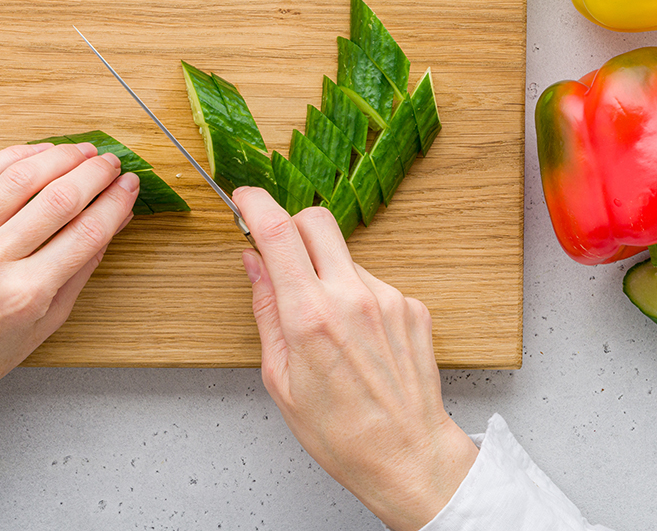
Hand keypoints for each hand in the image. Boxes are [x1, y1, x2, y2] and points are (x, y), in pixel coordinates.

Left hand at [0, 142, 139, 407]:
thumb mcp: (46, 323)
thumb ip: (81, 269)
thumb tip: (113, 221)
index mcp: (25, 294)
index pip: (87, 232)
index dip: (115, 202)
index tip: (129, 185)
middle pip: (58, 198)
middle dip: (93, 173)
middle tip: (111, 163)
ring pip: (18, 177)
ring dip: (58, 156)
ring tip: (80, 151)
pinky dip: (10, 155)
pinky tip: (34, 152)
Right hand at [233, 187, 478, 530]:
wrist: (409, 457)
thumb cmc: (340, 432)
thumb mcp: (281, 378)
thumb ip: (266, 312)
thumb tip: (253, 264)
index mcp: (310, 317)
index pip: (278, 233)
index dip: (256, 204)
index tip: (244, 198)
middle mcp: (351, 297)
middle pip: (316, 221)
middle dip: (292, 227)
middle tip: (281, 257)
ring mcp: (388, 298)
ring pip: (345, 256)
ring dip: (326, 273)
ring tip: (328, 329)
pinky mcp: (412, 306)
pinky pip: (373, 283)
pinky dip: (357, 298)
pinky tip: (359, 340)